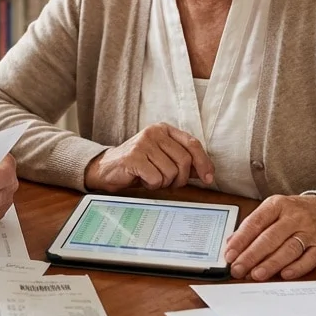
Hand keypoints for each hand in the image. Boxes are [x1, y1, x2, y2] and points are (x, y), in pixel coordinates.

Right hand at [83, 124, 215, 192]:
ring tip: (151, 179)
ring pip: (171, 172)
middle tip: (169, 183)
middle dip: (180, 179)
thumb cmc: (138, 165)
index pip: (192, 144)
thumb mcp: (163, 159)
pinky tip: (142, 180)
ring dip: (164, 183)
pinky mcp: (133, 158)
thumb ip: (183, 163)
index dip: (204, 162)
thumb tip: (207, 172)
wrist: (106, 168)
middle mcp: (154, 133)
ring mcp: (143, 144)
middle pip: (184, 161)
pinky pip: (156, 179)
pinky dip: (152, 185)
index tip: (209, 178)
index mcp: (164, 130)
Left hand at [224, 195, 315, 280]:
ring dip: (271, 264)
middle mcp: (294, 217)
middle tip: (238, 269)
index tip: (229, 255)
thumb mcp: (272, 211)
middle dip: (252, 256)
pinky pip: (310, 259)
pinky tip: (284, 275)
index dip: (241, 240)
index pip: (255, 222)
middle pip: (270, 238)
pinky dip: (297, 268)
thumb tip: (230, 243)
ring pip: (288, 249)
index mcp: (277, 205)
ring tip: (256, 275)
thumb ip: (252, 226)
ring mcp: (310, 232)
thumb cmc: (294, 213)